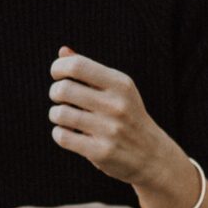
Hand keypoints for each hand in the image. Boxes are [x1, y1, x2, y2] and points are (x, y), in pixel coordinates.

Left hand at [46, 45, 173, 185]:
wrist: (152, 155)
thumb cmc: (128, 117)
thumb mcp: (118, 90)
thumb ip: (90, 70)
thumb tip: (63, 52)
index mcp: (120, 84)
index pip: (78, 66)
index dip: (59, 68)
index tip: (58, 75)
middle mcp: (116, 105)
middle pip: (64, 89)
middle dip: (55, 92)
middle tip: (59, 97)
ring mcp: (109, 130)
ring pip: (60, 114)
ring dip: (55, 114)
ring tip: (62, 116)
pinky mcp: (101, 152)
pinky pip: (63, 137)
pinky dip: (59, 133)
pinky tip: (66, 132)